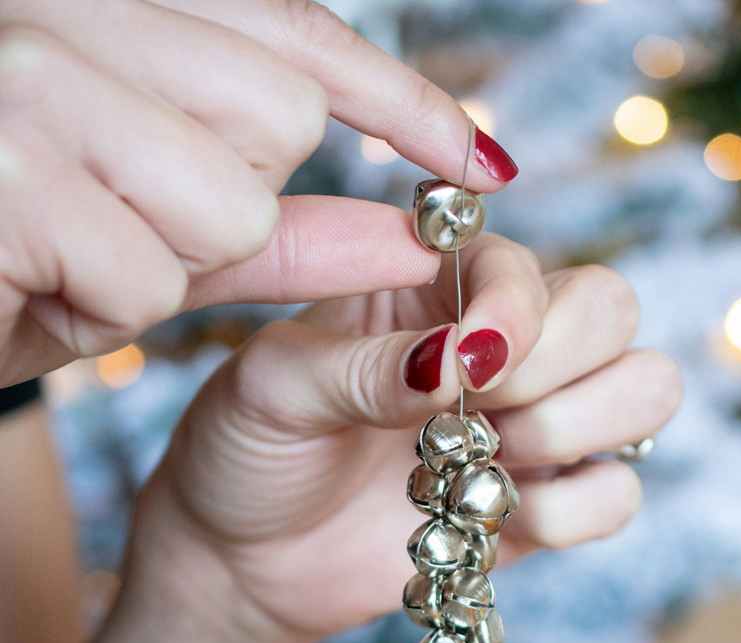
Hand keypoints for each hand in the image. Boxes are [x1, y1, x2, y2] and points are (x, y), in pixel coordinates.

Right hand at [0, 0, 521, 385]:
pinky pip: (151, 272)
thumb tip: (416, 229)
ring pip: (226, 195)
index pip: (291, 36)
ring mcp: (24, 72)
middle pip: (276, 115)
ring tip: (63, 256)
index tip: (486, 162)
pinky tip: (28, 282)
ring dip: (166, 261)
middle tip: (119, 225)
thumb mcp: (151, 243)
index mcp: (97, 7)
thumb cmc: (0, 270)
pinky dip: (107, 309)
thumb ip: (283, 230)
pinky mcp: (4, 164)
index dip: (400, 102)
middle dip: (231, 202)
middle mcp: (57, 10)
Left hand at [132, 235, 679, 642]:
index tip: (466, 366)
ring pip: (648, 388)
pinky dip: (574, 509)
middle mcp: (506, 343)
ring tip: (495, 459)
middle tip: (481, 413)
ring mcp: (538, 422)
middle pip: (615, 310)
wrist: (244, 564)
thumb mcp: (272, 387)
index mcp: (437, 285)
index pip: (530, 264)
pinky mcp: (550, 503)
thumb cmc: (246, 450)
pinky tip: (501, 520)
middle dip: (560, 365)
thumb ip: (363, 363)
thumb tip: (454, 361)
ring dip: (581, 427)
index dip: (521, 309)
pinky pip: (622, 491)